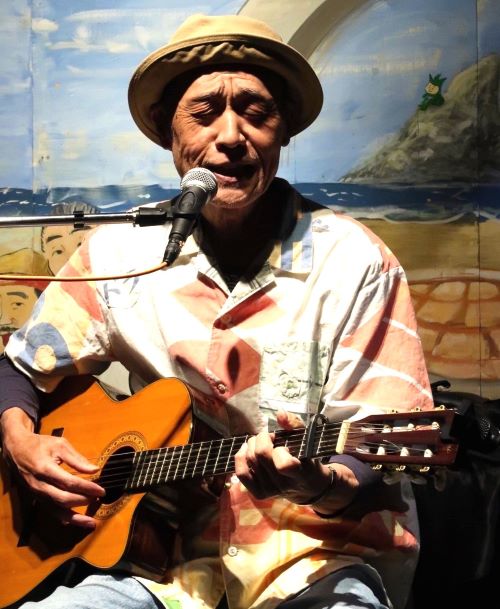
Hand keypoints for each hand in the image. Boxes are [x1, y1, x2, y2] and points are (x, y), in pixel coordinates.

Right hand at [1, 407, 104, 527]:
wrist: (16, 449)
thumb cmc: (40, 444)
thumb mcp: (60, 445)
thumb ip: (77, 459)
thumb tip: (94, 470)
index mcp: (45, 469)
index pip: (69, 482)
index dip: (87, 488)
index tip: (101, 490)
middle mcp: (40, 485)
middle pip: (64, 499)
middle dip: (83, 500)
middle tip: (99, 498)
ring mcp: (37, 494)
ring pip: (57, 510)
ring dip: (75, 517)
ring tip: (91, 522)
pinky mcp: (36, 498)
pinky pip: (51, 511)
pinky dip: (64, 518)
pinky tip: (75, 521)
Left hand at [234, 409, 332, 503]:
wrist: (307, 486)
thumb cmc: (306, 459)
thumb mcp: (307, 440)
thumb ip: (294, 425)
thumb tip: (280, 413)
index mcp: (300, 473)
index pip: (284, 465)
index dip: (279, 449)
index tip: (283, 443)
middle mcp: (284, 485)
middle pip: (261, 456)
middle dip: (262, 438)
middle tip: (269, 436)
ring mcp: (270, 491)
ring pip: (251, 460)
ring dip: (252, 444)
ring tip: (261, 442)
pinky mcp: (259, 494)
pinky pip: (241, 473)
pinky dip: (240, 457)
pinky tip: (246, 448)